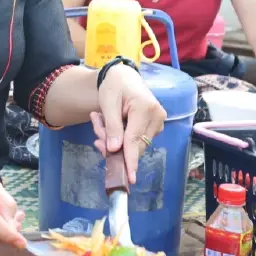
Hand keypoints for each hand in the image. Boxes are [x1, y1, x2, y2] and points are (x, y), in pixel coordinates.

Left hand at [95, 64, 167, 182]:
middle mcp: (156, 116)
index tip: (129, 178)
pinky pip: (137, 141)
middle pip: (134, 145)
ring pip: (135, 145)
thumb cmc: (114, 86)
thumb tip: (114, 149)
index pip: (135, 140)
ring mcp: (158, 122)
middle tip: (97, 129)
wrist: (123, 77)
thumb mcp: (107, 103)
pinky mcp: (155, 126)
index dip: (130, 160)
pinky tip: (112, 126)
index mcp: (145, 108)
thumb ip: (112, 127)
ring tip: (101, 121)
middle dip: (113, 144)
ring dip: (115, 140)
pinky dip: (122, 138)